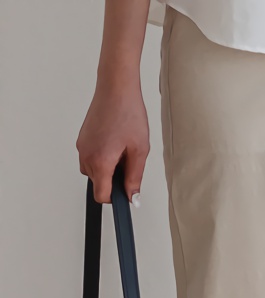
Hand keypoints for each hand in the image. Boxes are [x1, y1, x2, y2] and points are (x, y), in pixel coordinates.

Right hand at [76, 84, 149, 204]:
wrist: (116, 88)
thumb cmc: (128, 113)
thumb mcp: (139, 150)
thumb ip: (135, 178)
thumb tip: (132, 197)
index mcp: (100, 161)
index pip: (102, 196)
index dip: (115, 199)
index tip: (126, 197)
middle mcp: (86, 155)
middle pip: (99, 184)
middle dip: (114, 181)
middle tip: (130, 163)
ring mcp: (82, 147)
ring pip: (95, 172)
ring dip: (109, 169)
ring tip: (123, 150)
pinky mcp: (82, 140)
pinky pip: (92, 159)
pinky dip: (104, 158)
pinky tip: (116, 143)